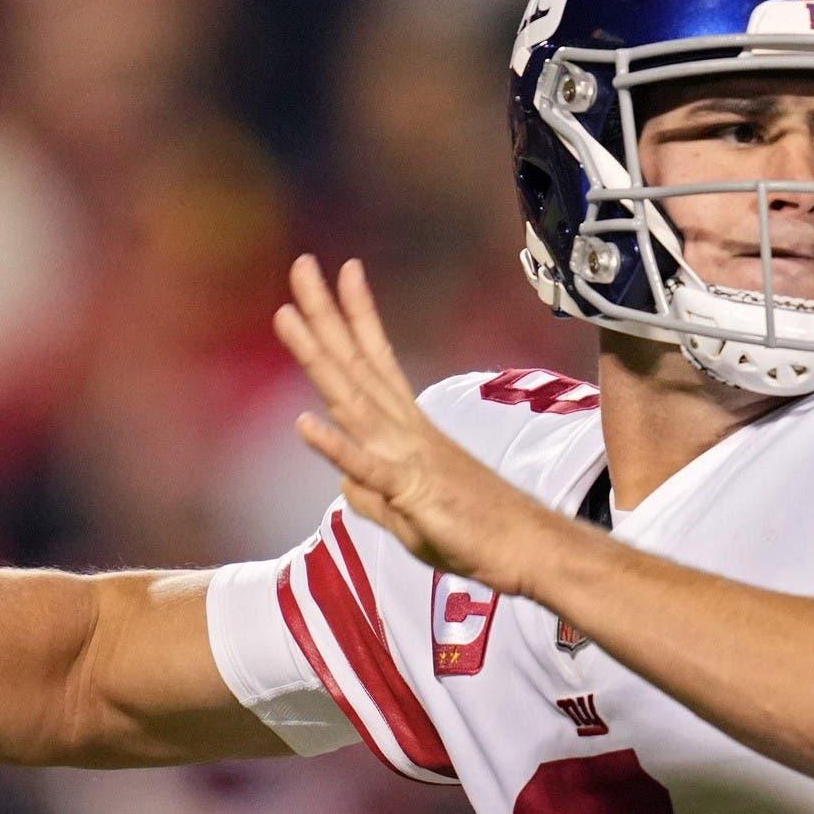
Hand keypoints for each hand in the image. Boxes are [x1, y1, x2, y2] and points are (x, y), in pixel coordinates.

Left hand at [272, 254, 572, 593]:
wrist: (526, 548)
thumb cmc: (475, 531)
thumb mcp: (410, 514)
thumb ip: (374, 494)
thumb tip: (345, 482)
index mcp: (408, 428)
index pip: (376, 361)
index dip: (356, 316)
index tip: (341, 272)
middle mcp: (405, 430)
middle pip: (357, 364)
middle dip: (326, 315)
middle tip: (301, 265)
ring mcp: (408, 456)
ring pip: (353, 399)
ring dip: (318, 357)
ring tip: (286, 315)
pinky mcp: (411, 491)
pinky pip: (367, 467)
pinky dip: (335, 446)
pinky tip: (304, 424)